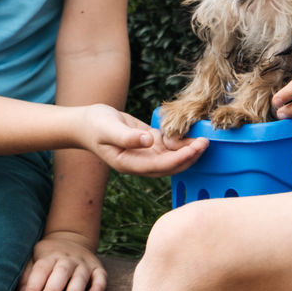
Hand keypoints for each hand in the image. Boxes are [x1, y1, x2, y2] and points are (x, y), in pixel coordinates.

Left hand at [18, 231, 104, 290]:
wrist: (72, 238)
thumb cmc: (49, 255)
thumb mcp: (35, 258)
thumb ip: (28, 275)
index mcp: (50, 255)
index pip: (40, 271)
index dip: (32, 288)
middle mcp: (68, 258)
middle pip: (60, 273)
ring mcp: (84, 263)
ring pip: (80, 277)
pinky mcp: (97, 267)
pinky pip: (100, 277)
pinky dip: (98, 287)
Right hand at [81, 104, 207, 175]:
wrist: (86, 123)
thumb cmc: (94, 125)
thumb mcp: (108, 128)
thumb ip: (126, 136)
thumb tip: (148, 141)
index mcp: (129, 164)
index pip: (159, 166)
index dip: (178, 159)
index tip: (194, 148)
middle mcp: (139, 163)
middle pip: (170, 167)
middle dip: (189, 157)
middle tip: (205, 143)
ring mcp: (144, 155)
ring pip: (172, 158)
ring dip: (188, 151)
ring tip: (203, 139)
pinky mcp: (148, 145)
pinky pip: (168, 148)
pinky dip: (180, 143)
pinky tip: (191, 135)